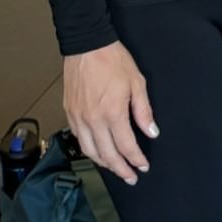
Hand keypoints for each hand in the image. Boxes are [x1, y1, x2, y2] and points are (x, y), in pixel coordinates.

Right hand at [62, 43, 158, 185]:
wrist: (87, 45)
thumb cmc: (111, 60)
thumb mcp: (137, 83)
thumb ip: (144, 111)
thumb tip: (151, 131)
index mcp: (112, 113)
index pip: (126, 146)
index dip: (136, 160)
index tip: (142, 166)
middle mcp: (93, 119)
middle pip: (107, 155)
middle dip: (121, 169)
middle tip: (130, 177)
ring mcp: (79, 117)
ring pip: (90, 151)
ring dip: (104, 164)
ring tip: (115, 168)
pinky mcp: (70, 112)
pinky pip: (79, 138)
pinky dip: (89, 150)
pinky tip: (97, 151)